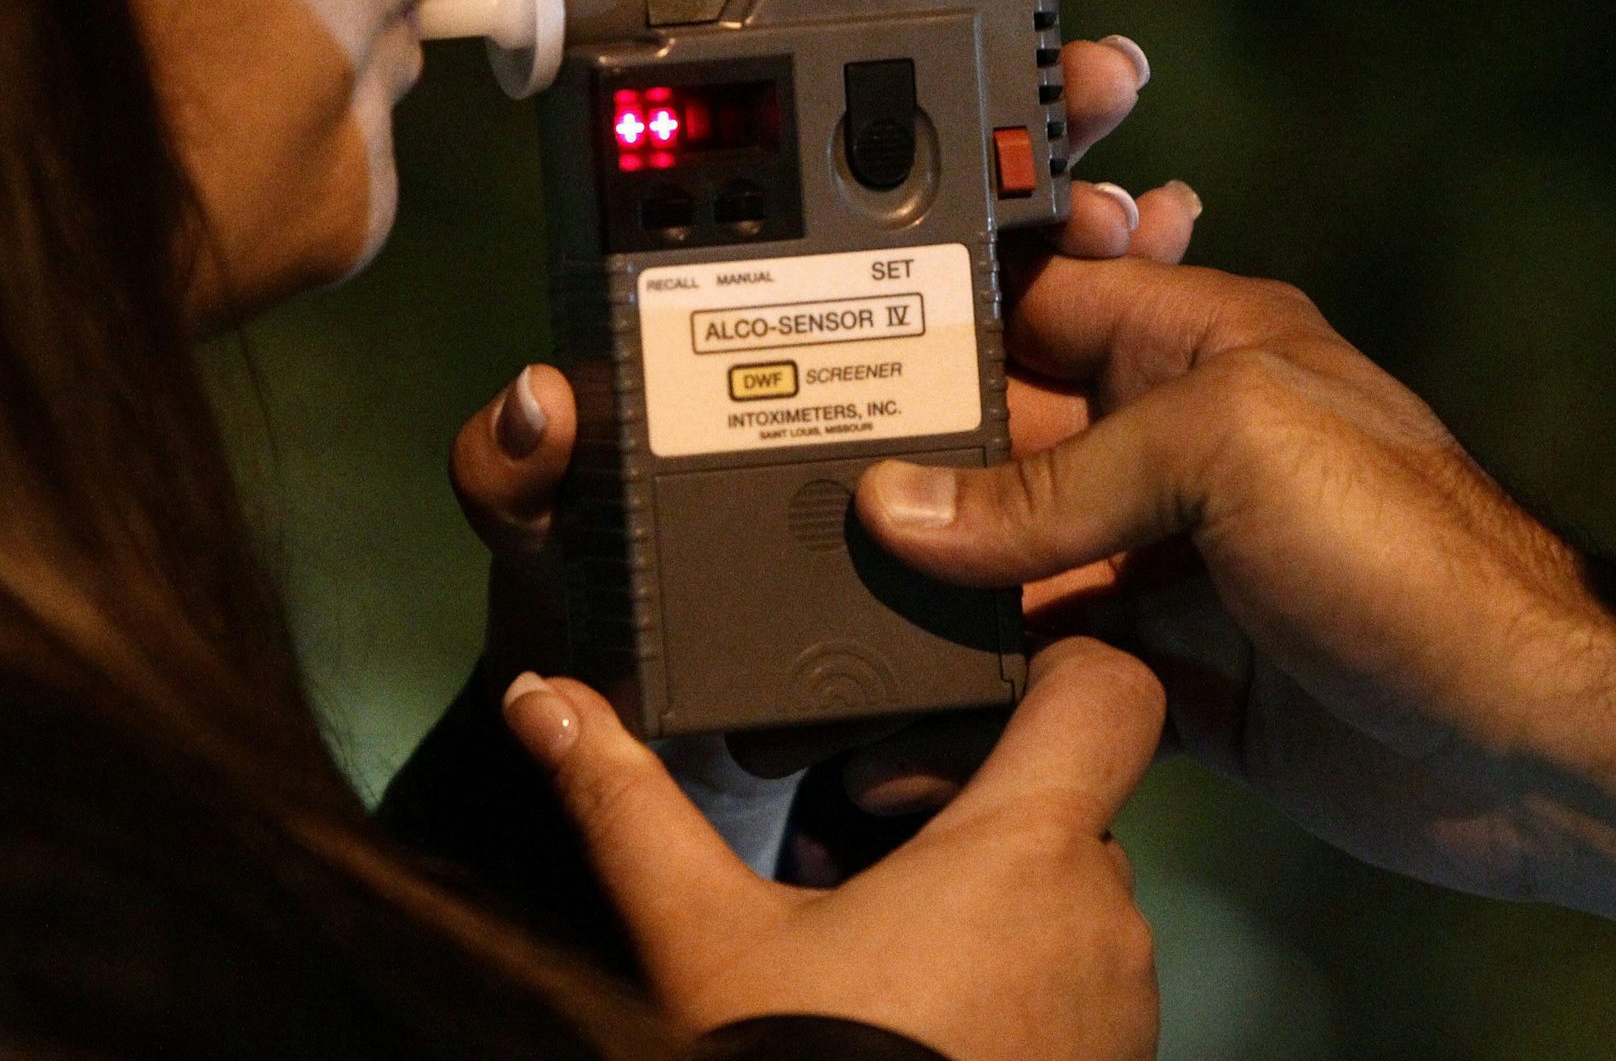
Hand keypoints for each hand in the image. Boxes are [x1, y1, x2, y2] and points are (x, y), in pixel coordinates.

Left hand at [451, 0, 1195, 696]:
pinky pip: (1074, 427)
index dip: (870, 70)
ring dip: (1103, 229)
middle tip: (1104, 79)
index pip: (803, 183)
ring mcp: (922, 430)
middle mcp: (836, 356)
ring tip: (1155, 204)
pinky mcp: (990, 515)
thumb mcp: (546, 548)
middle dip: (1031, 128)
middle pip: (946, 214)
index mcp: (730, 333)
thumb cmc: (599, 643)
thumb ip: (516, 478)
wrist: (685, 771)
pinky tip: (1182, 295)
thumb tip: (536, 399)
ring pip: (1030, 300)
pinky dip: (1136, 358)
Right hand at [502, 637, 1164, 1060]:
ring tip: (876, 925)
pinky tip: (914, 1002)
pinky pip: (1077, 975)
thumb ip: (626, 801)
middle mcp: (1102, 919)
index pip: (1110, 691)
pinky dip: (1011, 965)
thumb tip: (543, 701)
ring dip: (986, 885)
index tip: (969, 683)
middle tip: (866, 824)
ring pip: (1068, 887)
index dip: (1054, 658)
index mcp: (1023, 852)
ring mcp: (1119, 1005)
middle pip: (1064, 790)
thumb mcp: (699, 936)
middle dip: (965, 794)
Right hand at [855, 256, 1615, 916]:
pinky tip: (919, 685)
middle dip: (919, 459)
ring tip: (839, 588)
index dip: (947, 317)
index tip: (838, 343)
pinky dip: (989, 676)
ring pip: (1016, 558)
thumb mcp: (1223, 451)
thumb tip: (899, 508)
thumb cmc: (1413, 553)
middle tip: (809, 483)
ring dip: (944, 577)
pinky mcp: (1166, 665)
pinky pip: (1049, 659)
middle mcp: (1172, 449)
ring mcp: (1168, 562)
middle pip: (1009, 440)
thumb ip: (1054, 480)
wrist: (1524, 742)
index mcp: (1197, 349)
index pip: (1042, 303)